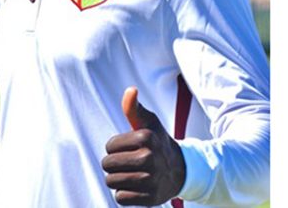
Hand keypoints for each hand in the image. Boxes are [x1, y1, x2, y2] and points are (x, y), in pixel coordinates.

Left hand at [101, 87, 186, 205]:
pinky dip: (124, 194)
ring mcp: (151, 179)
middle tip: (128, 162)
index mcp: (146, 137)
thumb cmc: (156, 142)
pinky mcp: (151, 198)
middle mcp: (150, 158)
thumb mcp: (148, 123)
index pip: (109, 146)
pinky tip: (136, 187)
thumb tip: (130, 90)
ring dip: (117, 179)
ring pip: (112, 182)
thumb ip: (134, 108)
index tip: (129, 147)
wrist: (180, 170)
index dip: (115, 148)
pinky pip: (121, 198)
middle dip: (113, 164)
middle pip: (108, 164)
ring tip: (131, 174)